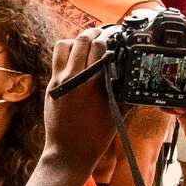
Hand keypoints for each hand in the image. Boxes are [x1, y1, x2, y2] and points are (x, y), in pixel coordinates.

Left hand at [43, 31, 120, 165]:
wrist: (70, 152)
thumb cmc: (96, 135)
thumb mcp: (117, 110)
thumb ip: (124, 90)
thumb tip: (133, 73)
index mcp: (95, 83)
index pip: (102, 47)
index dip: (110, 36)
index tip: (116, 35)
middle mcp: (75, 77)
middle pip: (83, 40)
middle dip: (94, 32)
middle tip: (103, 33)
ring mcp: (60, 80)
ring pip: (64, 44)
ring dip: (77, 40)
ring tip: (87, 43)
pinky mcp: (51, 85)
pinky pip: (57, 59)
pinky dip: (67, 53)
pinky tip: (76, 58)